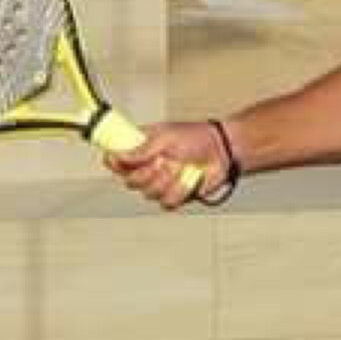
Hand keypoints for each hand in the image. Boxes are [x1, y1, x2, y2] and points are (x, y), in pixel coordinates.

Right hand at [104, 119, 229, 208]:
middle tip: (163, 162)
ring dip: (167, 181)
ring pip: (149, 194)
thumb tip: (118, 156)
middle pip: (131, 182)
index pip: (117, 160)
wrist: (224, 152)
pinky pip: (167, 202)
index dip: (116, 164)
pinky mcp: (176, 195)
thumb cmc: (198, 137)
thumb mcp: (167, 137)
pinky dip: (180, 191)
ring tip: (181, 168)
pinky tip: (189, 179)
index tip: (120, 162)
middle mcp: (149, 167)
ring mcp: (162, 183)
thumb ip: (142, 149)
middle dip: (148, 173)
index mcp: (142, 149)